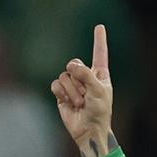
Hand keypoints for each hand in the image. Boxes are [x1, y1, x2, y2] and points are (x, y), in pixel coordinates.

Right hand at [51, 24, 116, 156]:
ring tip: (80, 103)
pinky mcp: (61, 93)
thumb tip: (70, 66)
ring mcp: (73, 84)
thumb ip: (86, 74)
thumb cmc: (99, 111)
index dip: (99, 40)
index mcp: (100, 74)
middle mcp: (86, 76)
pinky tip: (69, 103)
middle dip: (78, 79)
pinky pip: (56, 84)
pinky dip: (62, 94)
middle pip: (74, 63)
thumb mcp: (99, 91)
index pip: (99, 53)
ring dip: (72, 91)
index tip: (100, 26)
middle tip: (86, 95)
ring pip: (64, 76)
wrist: (88, 130)